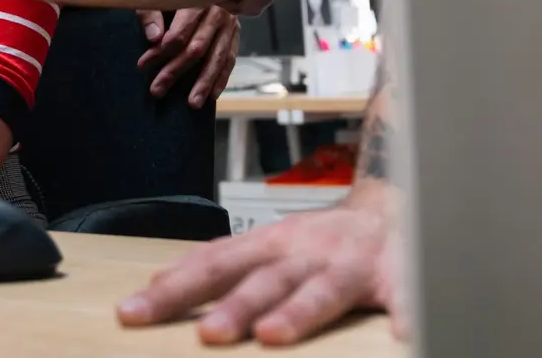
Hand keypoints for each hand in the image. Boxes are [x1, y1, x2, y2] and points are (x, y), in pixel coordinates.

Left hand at [117, 200, 403, 345]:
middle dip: (234, 307)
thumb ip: (219, 263)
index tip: (135, 312)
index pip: (212, 265)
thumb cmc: (319, 240)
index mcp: (269, 245)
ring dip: (298, 313)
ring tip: (273, 336)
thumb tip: (157, 284)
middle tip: (206, 335)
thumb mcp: (266, 243)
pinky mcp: (398, 277)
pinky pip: (406, 297)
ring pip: (322, 290)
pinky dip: (407, 315)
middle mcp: (305, 252)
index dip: (174, 289)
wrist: (392, 206)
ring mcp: (350, 264)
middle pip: (263, 280)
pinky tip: (405, 336)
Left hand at [136, 7, 238, 107]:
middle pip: (197, 48)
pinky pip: (230, 60)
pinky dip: (221, 79)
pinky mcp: (235, 35)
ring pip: (218, 58)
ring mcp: (230, 25)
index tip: (142, 65)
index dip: (160, 50)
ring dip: (203, 82)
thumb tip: (154, 37)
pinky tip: (212, 96)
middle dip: (175, 71)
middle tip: (156, 90)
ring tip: (192, 103)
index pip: (180, 31)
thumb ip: (151, 14)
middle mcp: (217, 12)